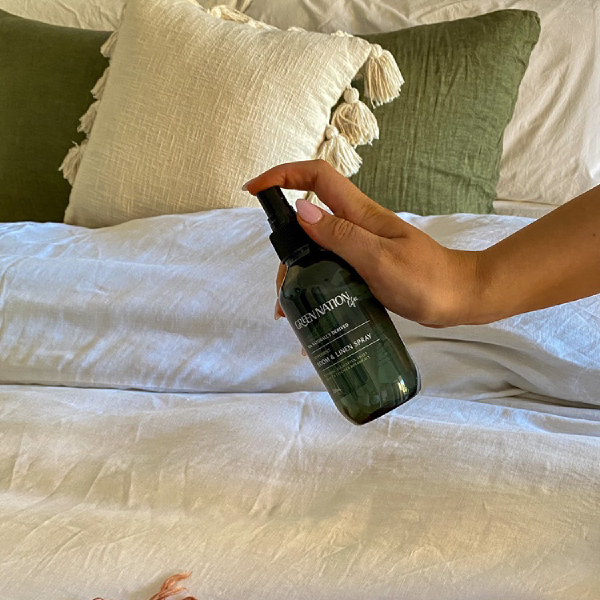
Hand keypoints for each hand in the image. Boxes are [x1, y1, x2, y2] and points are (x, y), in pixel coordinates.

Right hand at [245, 160, 480, 327]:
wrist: (460, 298)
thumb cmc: (426, 279)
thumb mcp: (379, 259)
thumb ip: (341, 235)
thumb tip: (300, 210)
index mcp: (359, 214)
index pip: (316, 177)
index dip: (282, 175)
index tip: (255, 190)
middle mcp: (355, 225)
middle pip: (307, 219)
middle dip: (285, 248)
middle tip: (280, 290)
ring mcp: (359, 246)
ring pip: (315, 248)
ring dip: (297, 273)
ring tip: (290, 312)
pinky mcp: (364, 266)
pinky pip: (330, 266)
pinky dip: (315, 284)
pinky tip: (311, 309)